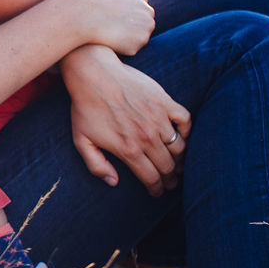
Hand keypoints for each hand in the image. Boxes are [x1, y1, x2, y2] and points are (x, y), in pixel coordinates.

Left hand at [62, 46, 190, 194]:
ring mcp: (158, 119)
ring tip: (177, 164)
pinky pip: (186, 121)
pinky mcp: (165, 102)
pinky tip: (181, 136)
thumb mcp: (81, 141)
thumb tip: (113, 182)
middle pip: (168, 166)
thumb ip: (96, 165)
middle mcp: (147, 137)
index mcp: (128, 149)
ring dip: (180, 159)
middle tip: (171, 182)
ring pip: (180, 147)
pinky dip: (187, 131)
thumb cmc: (85, 108)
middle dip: (170, 179)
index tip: (158, 192)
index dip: (156, 189)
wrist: (94, 75)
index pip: (151, 177)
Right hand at [67, 0, 155, 54]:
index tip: (112, 21)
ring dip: (125, 40)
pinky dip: (121, 49)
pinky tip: (108, 43)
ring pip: (137, 39)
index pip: (139, 12)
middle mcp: (147, 12)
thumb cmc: (89, 1)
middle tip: (110, 32)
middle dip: (130, 30)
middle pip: (142, 26)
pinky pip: (131, 50)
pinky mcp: (138, 43)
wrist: (83, 14)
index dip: (125, 19)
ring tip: (107, 36)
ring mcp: (145, 28)